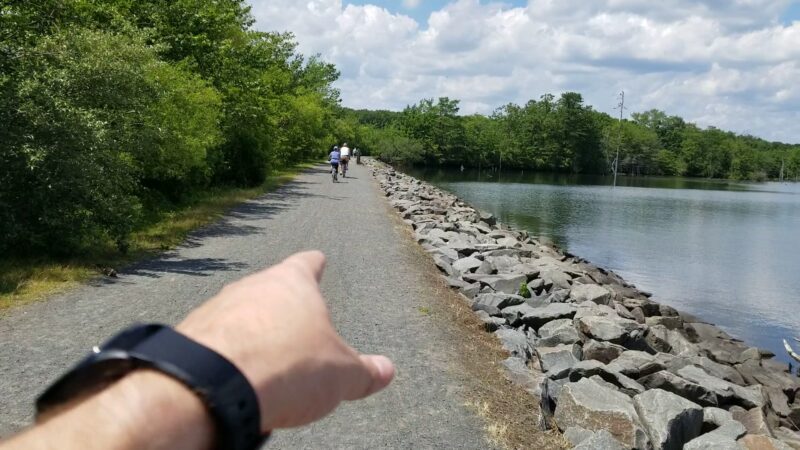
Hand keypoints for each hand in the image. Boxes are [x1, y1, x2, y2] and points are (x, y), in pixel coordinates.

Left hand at [176, 251, 394, 430]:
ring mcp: (218, 308)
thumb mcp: (341, 375)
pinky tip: (237, 376)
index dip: (315, 264)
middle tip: (296, 325)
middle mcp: (252, 287)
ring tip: (267, 359)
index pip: (308, 263)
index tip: (318, 260)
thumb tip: (386, 371)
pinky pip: (216, 340)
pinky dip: (228, 353)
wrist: (213, 386)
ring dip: (254, 331)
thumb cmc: (286, 366)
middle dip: (284, 306)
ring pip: (241, 314)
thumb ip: (365, 372)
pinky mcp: (191, 336)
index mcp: (292, 283)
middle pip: (272, 289)